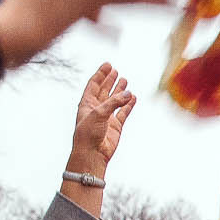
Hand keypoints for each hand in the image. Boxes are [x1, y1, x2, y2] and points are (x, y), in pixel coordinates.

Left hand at [69, 62, 133, 176]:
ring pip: (114, 101)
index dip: (101, 74)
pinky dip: (128, 105)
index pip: (94, 85)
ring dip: (119, 91)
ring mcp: (106, 117)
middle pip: (104, 90)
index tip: (108, 65)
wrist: (92, 153)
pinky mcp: (116, 126)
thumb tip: (129, 94)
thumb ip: (114, 102)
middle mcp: (96, 109)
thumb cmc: (88, 134)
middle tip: (116, 71)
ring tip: (125, 81)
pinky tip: (133, 97)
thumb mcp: (99, 113)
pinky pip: (123, 112)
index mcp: (86, 104)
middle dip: (110, 80)